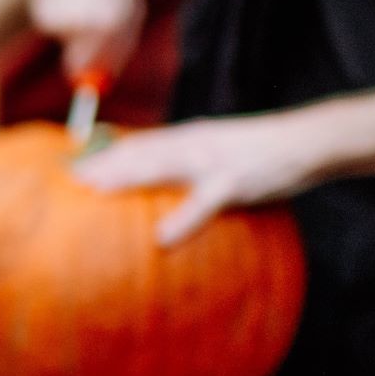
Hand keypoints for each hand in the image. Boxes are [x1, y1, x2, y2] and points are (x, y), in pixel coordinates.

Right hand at [28, 0, 144, 79]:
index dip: (93, 78)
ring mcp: (65, 21)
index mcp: (116, 26)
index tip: (88, 87)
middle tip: (84, 31)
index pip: (101, 69)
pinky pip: (52, 29)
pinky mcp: (44, 14)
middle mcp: (90, 27)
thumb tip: (104, 81)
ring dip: (71, 29)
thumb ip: (121, 46)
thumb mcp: (130, 9)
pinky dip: (57, 16)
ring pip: (65, 43)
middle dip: (79, 57)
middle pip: (77, 65)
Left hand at [75, 112, 331, 244]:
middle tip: (69, 178)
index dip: (104, 153)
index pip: (138, 142)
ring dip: (128, 177)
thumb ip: (185, 162)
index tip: (73, 165)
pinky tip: (162, 238)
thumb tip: (157, 177)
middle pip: (140, 152)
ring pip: (162, 166)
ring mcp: (212, 160)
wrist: (305, 140)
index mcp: (187, 136)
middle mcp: (193, 142)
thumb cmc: (259, 152)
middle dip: (104, 164)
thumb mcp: (216, 149)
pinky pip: (204, 204)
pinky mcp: (233, 182)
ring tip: (96, 191)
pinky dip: (183, 220)